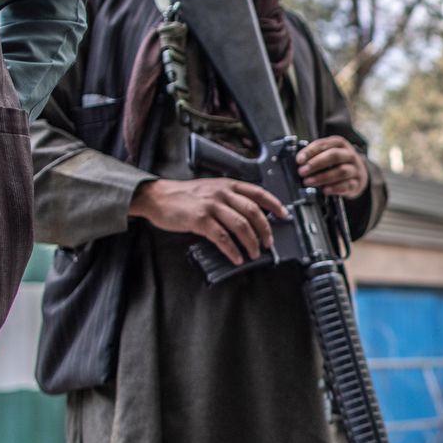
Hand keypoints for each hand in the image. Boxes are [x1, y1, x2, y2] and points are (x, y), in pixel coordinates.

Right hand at [129, 176, 289, 264]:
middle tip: (269, 243)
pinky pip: (222, 238)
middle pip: (253, 212)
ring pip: (241, 225)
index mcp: (227, 185)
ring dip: (251, 242)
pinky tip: (236, 257)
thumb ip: (229, 197)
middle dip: (265, 230)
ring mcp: (211, 206)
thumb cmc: (184, 195)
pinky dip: (232, 250)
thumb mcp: (211, 189)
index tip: (284, 215)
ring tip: (254, 253)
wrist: (158, 197)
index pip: (258, 192)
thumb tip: (249, 215)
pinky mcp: (200, 219)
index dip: (274, 204)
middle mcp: (222, 193)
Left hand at [297, 136, 367, 198]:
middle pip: (334, 156)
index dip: (310, 151)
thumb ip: (315, 156)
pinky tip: (325, 190)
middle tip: (302, 171)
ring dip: (323, 177)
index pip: (324, 144)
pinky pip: (347, 185)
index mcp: (340, 144)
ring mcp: (355, 169)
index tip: (299, 160)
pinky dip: (335, 188)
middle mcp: (349, 154)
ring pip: (341, 171)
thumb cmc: (338, 164)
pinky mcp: (358, 183)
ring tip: (309, 182)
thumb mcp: (328, 154)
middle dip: (316, 163)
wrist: (358, 175)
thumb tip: (299, 163)